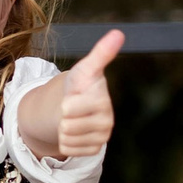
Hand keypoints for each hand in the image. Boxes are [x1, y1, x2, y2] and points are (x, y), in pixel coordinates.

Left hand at [47, 30, 122, 158]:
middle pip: (66, 127)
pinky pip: (68, 150)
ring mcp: (101, 138)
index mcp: (103, 102)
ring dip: (64, 130)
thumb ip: (101, 53)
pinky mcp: (94, 150)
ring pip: (66, 139)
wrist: (78, 104)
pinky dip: (66, 142)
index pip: (68, 109)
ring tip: (73, 119)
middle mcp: (107, 122)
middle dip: (64, 118)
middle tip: (72, 110)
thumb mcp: (86, 69)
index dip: (66, 103)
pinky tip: (75, 131)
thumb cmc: (81, 85)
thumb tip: (118, 33)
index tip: (75, 96)